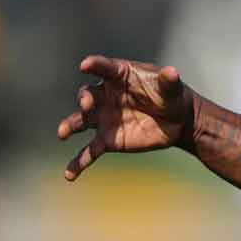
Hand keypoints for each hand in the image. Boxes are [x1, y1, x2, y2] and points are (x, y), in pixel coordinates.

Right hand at [57, 55, 196, 180]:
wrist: (178, 121)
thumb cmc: (172, 95)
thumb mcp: (172, 86)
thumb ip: (169, 80)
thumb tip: (171, 72)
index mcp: (120, 76)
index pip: (104, 68)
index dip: (94, 65)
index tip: (85, 65)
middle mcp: (106, 95)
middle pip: (88, 95)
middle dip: (84, 99)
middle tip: (87, 105)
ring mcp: (104, 118)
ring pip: (81, 121)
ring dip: (69, 126)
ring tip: (62, 134)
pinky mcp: (108, 140)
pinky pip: (89, 151)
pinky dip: (78, 163)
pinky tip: (69, 175)